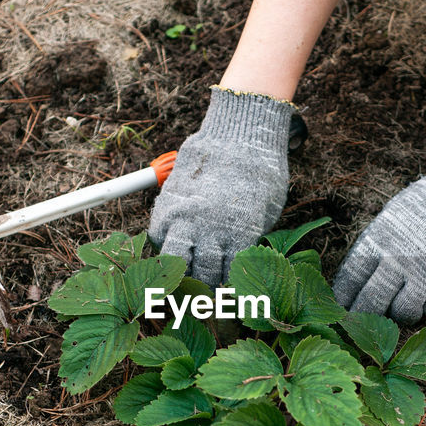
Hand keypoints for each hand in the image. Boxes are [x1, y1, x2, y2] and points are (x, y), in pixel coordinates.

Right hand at [149, 86, 295, 285]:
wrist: (238, 135)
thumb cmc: (261, 172)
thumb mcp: (266, 211)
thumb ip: (249, 237)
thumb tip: (235, 257)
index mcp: (239, 237)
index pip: (228, 277)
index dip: (228, 287)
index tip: (226, 290)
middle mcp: (210, 231)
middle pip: (200, 274)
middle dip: (204, 285)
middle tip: (205, 287)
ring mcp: (186, 216)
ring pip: (174, 259)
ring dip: (181, 268)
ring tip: (186, 269)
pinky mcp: (169, 202)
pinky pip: (158, 234)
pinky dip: (163, 242)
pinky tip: (174, 241)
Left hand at [333, 153, 425, 322]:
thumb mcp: (394, 215)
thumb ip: (377, 245)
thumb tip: (358, 279)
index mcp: (379, 240)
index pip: (350, 279)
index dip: (344, 298)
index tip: (341, 308)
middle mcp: (398, 260)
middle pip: (372, 303)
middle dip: (367, 315)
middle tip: (369, 320)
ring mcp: (425, 275)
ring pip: (404, 314)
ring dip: (406, 312)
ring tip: (410, 301)